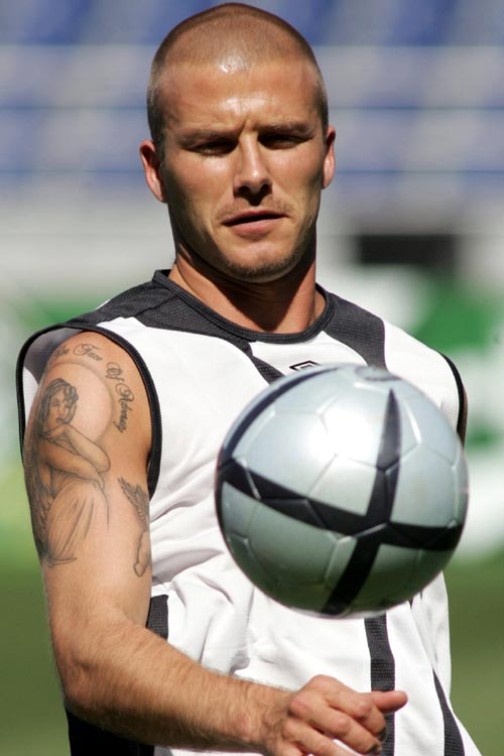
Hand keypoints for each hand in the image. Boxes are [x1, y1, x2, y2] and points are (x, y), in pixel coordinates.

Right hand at [259, 675, 406, 754]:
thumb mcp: (339, 698)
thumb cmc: (313, 707)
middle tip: (373, 750)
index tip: (379, 733)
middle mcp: (306, 704)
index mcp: (323, 687)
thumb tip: (402, 697)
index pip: (361, 706)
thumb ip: (371, 701)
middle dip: (366, 745)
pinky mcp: (283, 751)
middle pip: (345, 728)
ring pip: (328, 751)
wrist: (267, 715)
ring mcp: (293, 729)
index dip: (377, 724)